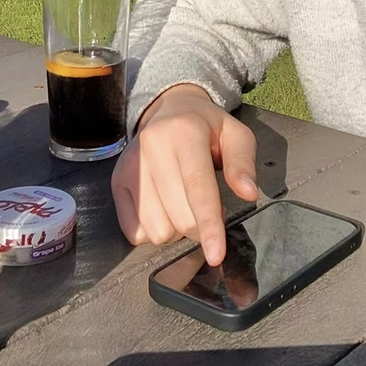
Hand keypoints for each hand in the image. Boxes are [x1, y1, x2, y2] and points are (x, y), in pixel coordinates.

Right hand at [112, 83, 258, 263]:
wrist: (168, 110)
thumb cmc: (206, 128)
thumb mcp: (235, 134)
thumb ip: (243, 163)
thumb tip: (248, 193)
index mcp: (184, 133)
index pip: (198, 189)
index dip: (209, 225)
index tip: (216, 254)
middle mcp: (151, 148)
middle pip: (179, 217)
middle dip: (199, 227)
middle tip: (206, 208)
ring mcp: (130, 167)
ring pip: (157, 230)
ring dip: (176, 230)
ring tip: (182, 204)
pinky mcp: (117, 183)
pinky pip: (135, 232)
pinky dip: (153, 230)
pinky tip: (163, 208)